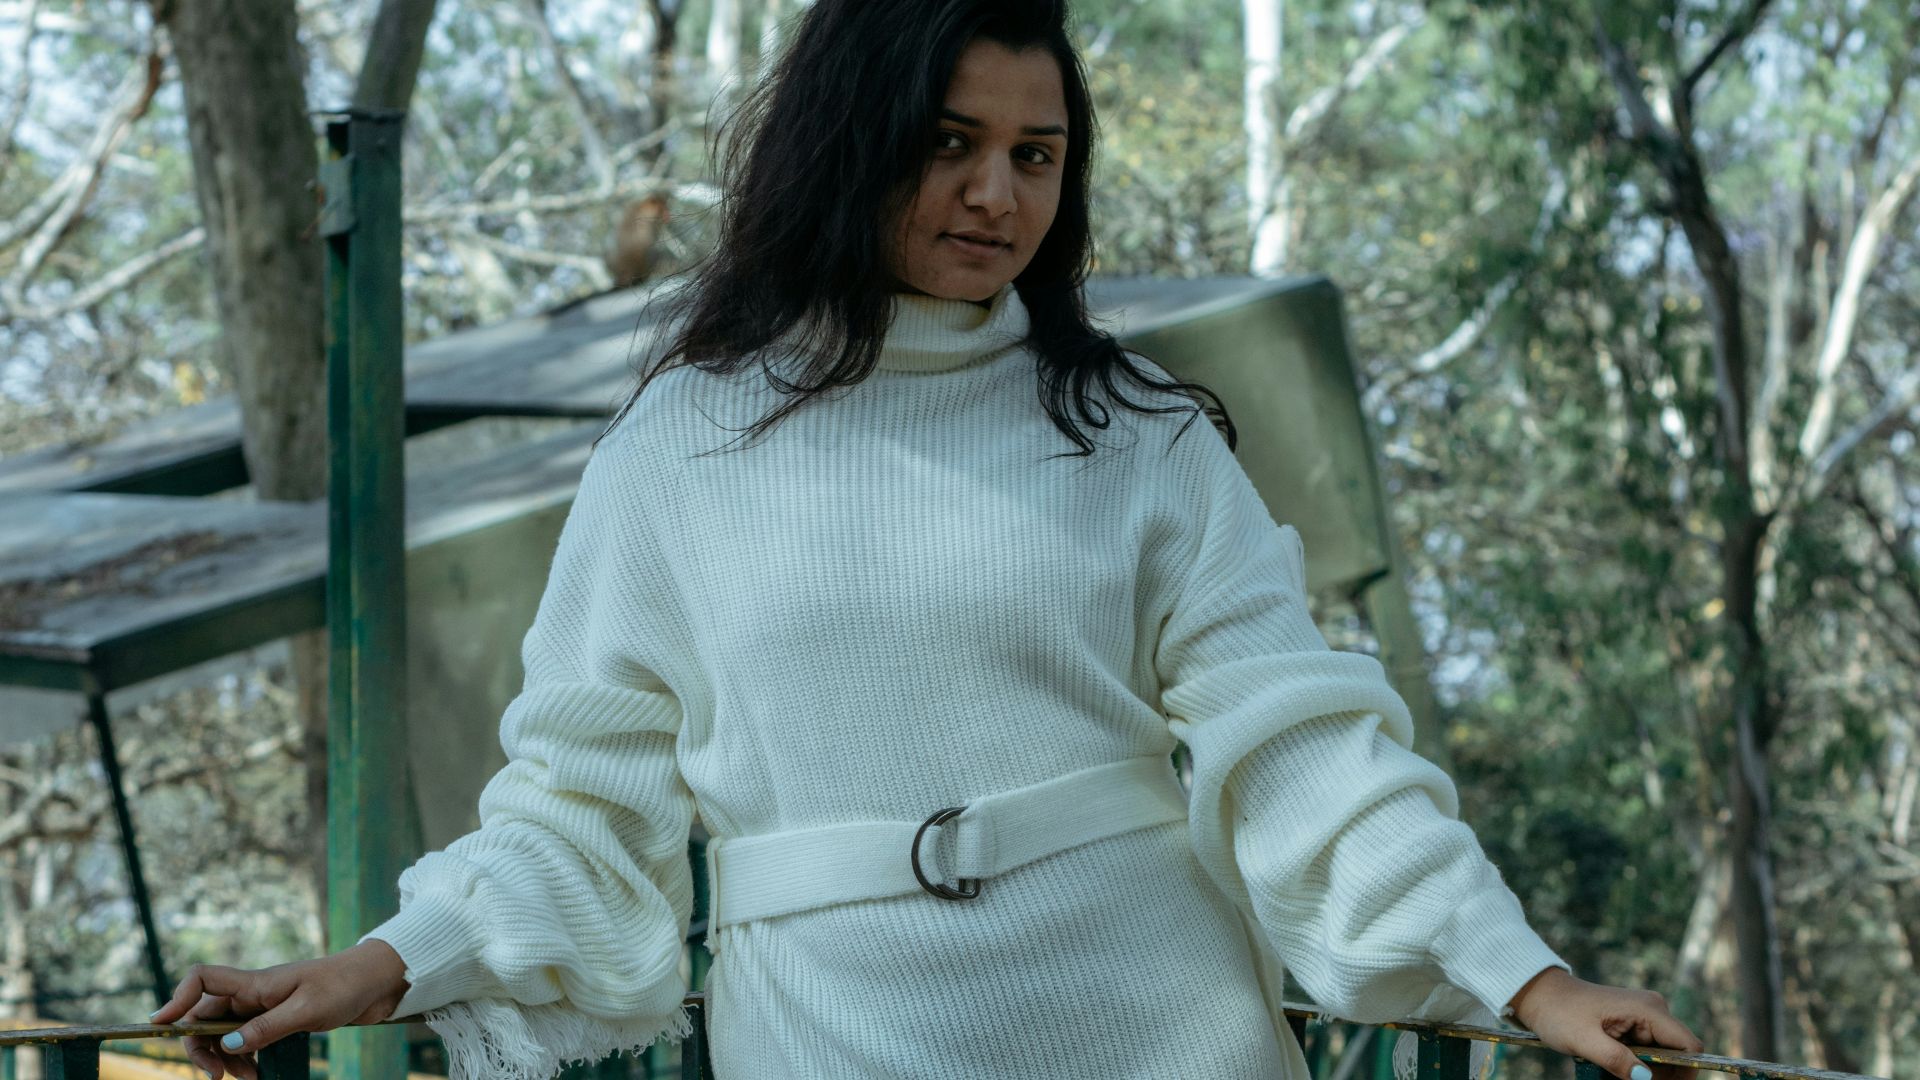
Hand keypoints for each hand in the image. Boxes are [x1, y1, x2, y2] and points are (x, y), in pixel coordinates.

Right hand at [148, 939, 412, 1079]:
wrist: (379, 983)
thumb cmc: (345, 986)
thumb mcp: (306, 1010)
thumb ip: (266, 1028)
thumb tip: (226, 1046)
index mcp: (256, 982)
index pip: (202, 979)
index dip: (177, 999)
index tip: (161, 1025)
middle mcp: (255, 993)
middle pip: (206, 1017)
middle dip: (204, 1047)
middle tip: (218, 1077)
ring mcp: (267, 1007)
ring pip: (227, 1034)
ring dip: (228, 1058)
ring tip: (249, 1079)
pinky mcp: (281, 1020)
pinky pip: (250, 1041)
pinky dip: (247, 1058)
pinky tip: (259, 1073)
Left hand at [1507, 967, 1704, 1079]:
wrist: (1541, 995)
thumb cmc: (1559, 1013)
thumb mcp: (1584, 1040)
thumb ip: (1616, 1059)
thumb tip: (1645, 1078)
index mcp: (1648, 1009)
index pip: (1688, 1046)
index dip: (1685, 1072)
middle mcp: (1654, 1010)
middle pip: (1676, 1055)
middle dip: (1661, 1076)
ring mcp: (1644, 1017)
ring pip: (1662, 1057)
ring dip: (1646, 1072)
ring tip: (1616, 1073)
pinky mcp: (1635, 1024)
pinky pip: (1648, 1052)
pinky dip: (1636, 1065)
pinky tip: (1616, 1068)